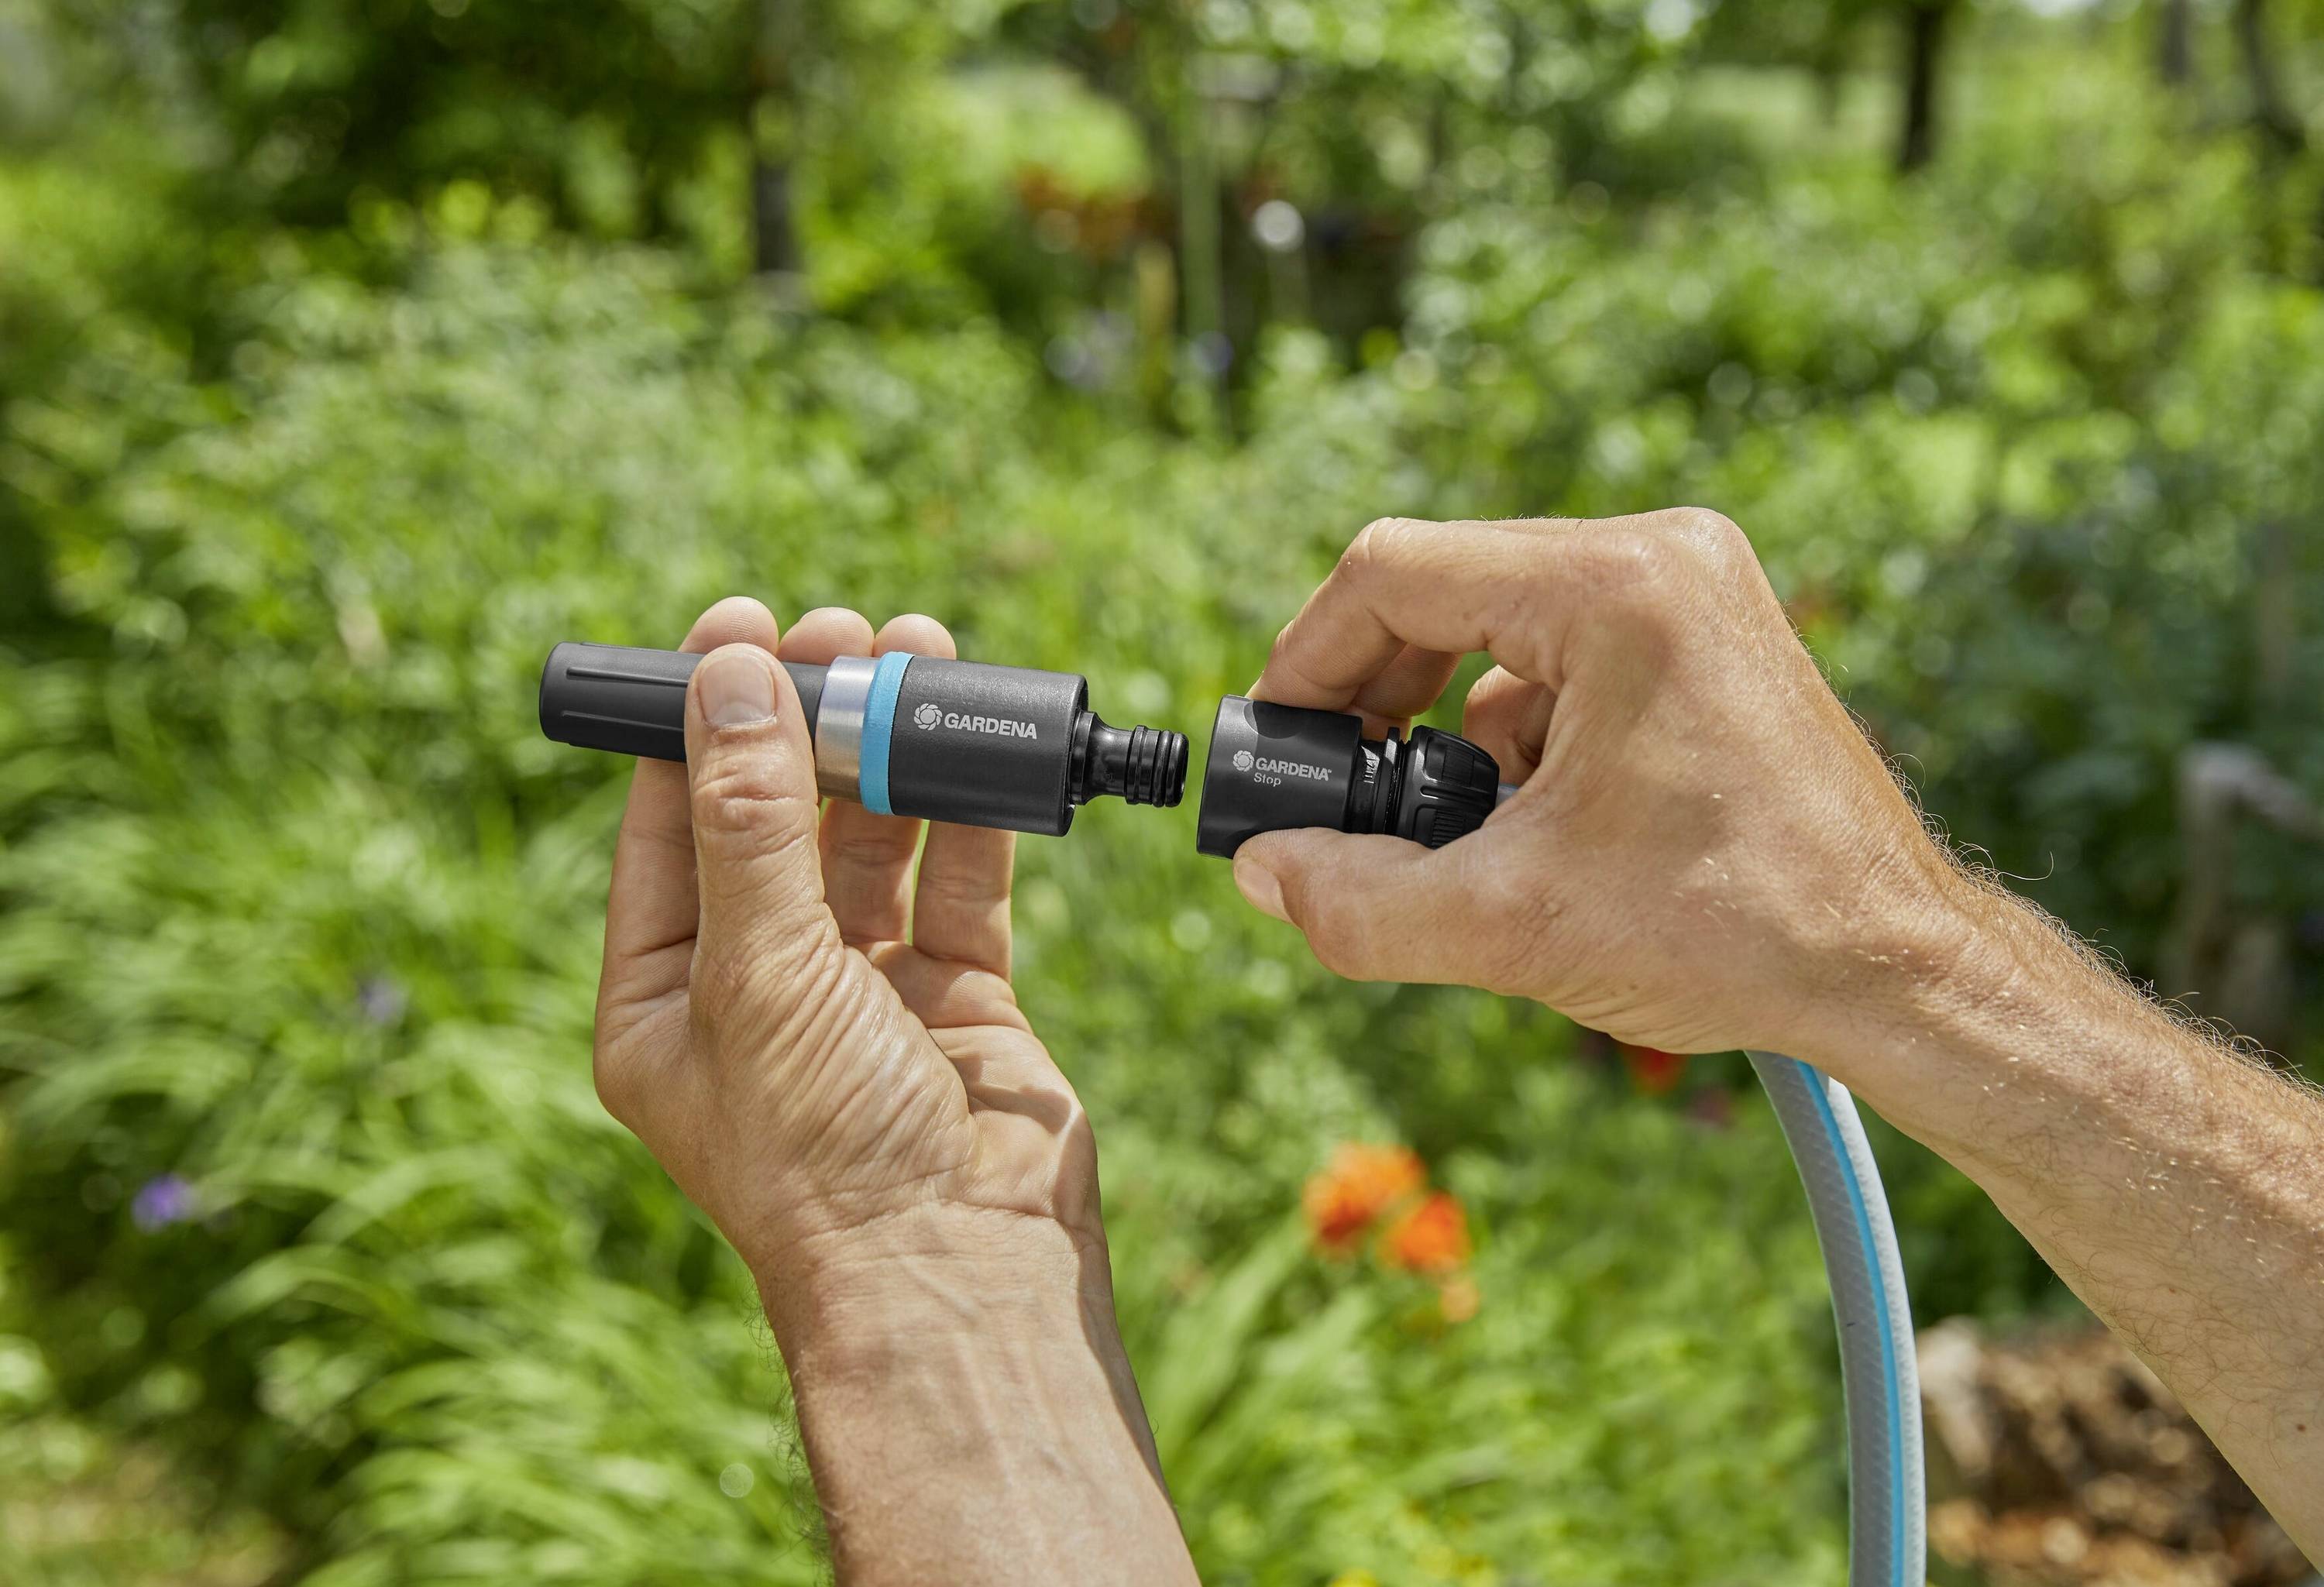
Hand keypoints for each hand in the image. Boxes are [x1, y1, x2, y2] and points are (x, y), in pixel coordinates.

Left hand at [592, 598, 1097, 1290]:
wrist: (957, 1271)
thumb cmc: (824, 1153)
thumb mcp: (759, 973)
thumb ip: (749, 821)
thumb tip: (727, 677)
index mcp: (668, 999)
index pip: (668, 830)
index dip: (699, 725)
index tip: (734, 628)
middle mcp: (759, 990)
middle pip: (774, 821)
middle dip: (806, 722)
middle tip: (838, 633)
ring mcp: (863, 994)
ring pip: (871, 842)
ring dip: (889, 753)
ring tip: (915, 656)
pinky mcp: (957, 999)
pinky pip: (958, 885)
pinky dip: (966, 814)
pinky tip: (972, 745)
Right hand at [1232, 510, 1969, 1064]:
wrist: (1900, 970)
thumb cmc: (1737, 932)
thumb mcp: (1512, 925)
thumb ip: (1358, 900)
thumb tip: (1262, 870)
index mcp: (1616, 586)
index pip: (1393, 573)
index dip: (1307, 662)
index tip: (1278, 750)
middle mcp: (1661, 556)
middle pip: (1444, 591)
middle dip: (1379, 705)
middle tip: (1344, 800)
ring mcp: (1693, 590)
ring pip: (1498, 634)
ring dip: (1453, 737)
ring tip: (1469, 844)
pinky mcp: (1707, 637)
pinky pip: (1561, 661)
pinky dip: (1520, 742)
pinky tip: (1540, 832)